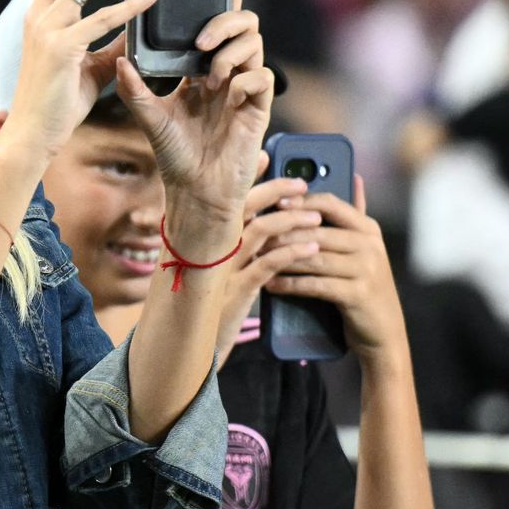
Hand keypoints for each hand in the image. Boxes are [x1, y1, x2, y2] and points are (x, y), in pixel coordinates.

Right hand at [1, 0, 160, 160]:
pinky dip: (130, 4)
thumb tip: (135, 26)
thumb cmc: (57, 103)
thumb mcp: (89, 65)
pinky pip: (102, 18)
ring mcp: (48, 28)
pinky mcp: (62, 48)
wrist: (34, 137)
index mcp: (43, 13)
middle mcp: (41, 13)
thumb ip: (109, 42)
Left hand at [114, 0, 272, 226]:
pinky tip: (225, 95)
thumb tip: (121, 57)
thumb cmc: (174, 153)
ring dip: (229, 51)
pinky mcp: (260, 106)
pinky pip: (261, 76)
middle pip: (243, 20)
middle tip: (200, 43)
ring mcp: (246, 85)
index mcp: (203, 63)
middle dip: (224, 21)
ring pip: (254, 42)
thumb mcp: (148, 115)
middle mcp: (228, 68)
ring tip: (208, 75)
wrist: (193, 191)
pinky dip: (241, 80)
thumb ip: (136, 86)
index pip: (219, 14)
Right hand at [210, 153, 322, 351]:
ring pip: (260, 231)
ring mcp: (221, 269)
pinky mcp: (236, 292)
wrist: (191, 352)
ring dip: (291, 219)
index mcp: (202, 238)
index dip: (245, 176)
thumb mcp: (216, 274)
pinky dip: (293, 251)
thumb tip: (256, 220)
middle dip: (274, 190)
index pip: (224, 198)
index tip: (266, 156)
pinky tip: (313, 247)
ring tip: (316, 217)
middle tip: (302, 183)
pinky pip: (269, 264)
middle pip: (242, 206)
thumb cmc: (210, 310)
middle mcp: (207, 248)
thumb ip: (231, 247)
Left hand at [259, 175, 405, 359]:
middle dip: (283, 233)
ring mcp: (366, 270)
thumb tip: (353, 176)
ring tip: (257, 259)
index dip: (302, 201)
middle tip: (256, 235)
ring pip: (314, 257)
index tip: (274, 202)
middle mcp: (370, 245)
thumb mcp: (364, 249)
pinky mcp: (357, 294)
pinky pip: (316, 285)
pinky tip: (271, 285)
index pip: (331, 204)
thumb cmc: (364, 285)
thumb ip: (355, 215)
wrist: (383, 332)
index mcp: (368, 228)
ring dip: (281, 259)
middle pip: (317, 231)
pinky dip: (290, 285)